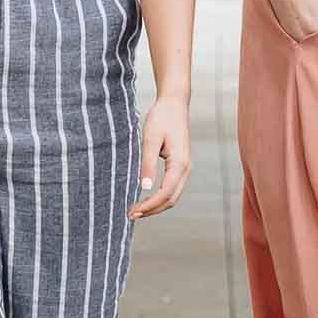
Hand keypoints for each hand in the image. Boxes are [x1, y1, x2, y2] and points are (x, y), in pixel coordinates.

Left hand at [128, 96, 190, 219]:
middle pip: (171, 199)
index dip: (149, 206)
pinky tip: (146, 196)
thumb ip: (148, 163)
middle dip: (152, 210)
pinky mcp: (180, 164)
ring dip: (156, 205)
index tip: (133, 212)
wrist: (174, 102)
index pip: (165, 194)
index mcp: (180, 163)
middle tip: (131, 215)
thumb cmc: (162, 117)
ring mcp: (185, 167)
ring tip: (137, 209)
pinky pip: (172, 187)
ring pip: (173, 195)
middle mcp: (186, 168)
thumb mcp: (151, 138)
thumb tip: (144, 188)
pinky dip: (160, 196)